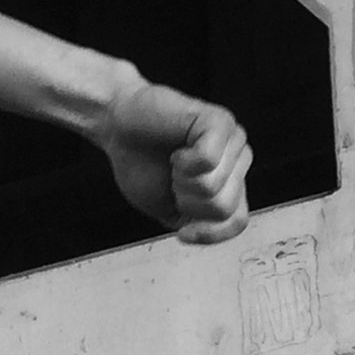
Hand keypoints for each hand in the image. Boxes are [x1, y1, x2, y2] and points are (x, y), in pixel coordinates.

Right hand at [92, 78, 251, 245]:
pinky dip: (183, 162)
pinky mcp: (220, 122)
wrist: (117, 130)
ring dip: (181, 180)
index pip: (237, 222)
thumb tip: (208, 229)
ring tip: (174, 162)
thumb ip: (200, 227)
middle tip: (174, 179)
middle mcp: (237, 162)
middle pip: (224, 208)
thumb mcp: (172, 212)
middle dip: (188, 201)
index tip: (180, 222)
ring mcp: (232, 140)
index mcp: (230, 184)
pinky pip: (208, 160)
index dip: (206, 232)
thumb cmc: (142, 164)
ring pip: (214, 186)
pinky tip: (178, 149)